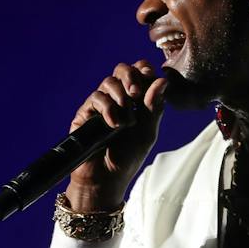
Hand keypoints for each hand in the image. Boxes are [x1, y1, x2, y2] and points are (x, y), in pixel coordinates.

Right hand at [64, 60, 170, 210]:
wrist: (106, 178)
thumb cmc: (127, 157)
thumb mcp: (148, 132)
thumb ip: (155, 107)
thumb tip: (162, 80)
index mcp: (137, 100)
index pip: (140, 72)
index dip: (145, 71)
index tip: (151, 80)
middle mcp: (118, 98)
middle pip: (122, 69)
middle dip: (132, 76)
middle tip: (136, 94)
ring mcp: (101, 104)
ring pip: (109, 81)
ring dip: (121, 96)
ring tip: (126, 119)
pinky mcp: (85, 112)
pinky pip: (96, 98)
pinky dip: (108, 108)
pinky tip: (114, 125)